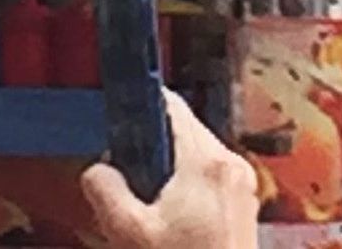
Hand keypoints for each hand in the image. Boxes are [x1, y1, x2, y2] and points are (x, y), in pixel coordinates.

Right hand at [82, 92, 258, 248]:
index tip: (117, 114)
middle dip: (149, 149)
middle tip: (126, 179)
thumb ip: (106, 192)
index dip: (138, 105)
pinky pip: (208, 181)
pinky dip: (184, 190)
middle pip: (181, 132)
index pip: (170, 106)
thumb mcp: (130, 235)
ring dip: (166, 172)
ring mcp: (243, 189)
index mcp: (207, 164)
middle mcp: (231, 168)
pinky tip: (167, 224)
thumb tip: (97, 171)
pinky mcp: (244, 209)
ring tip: (146, 211)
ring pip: (194, 158)